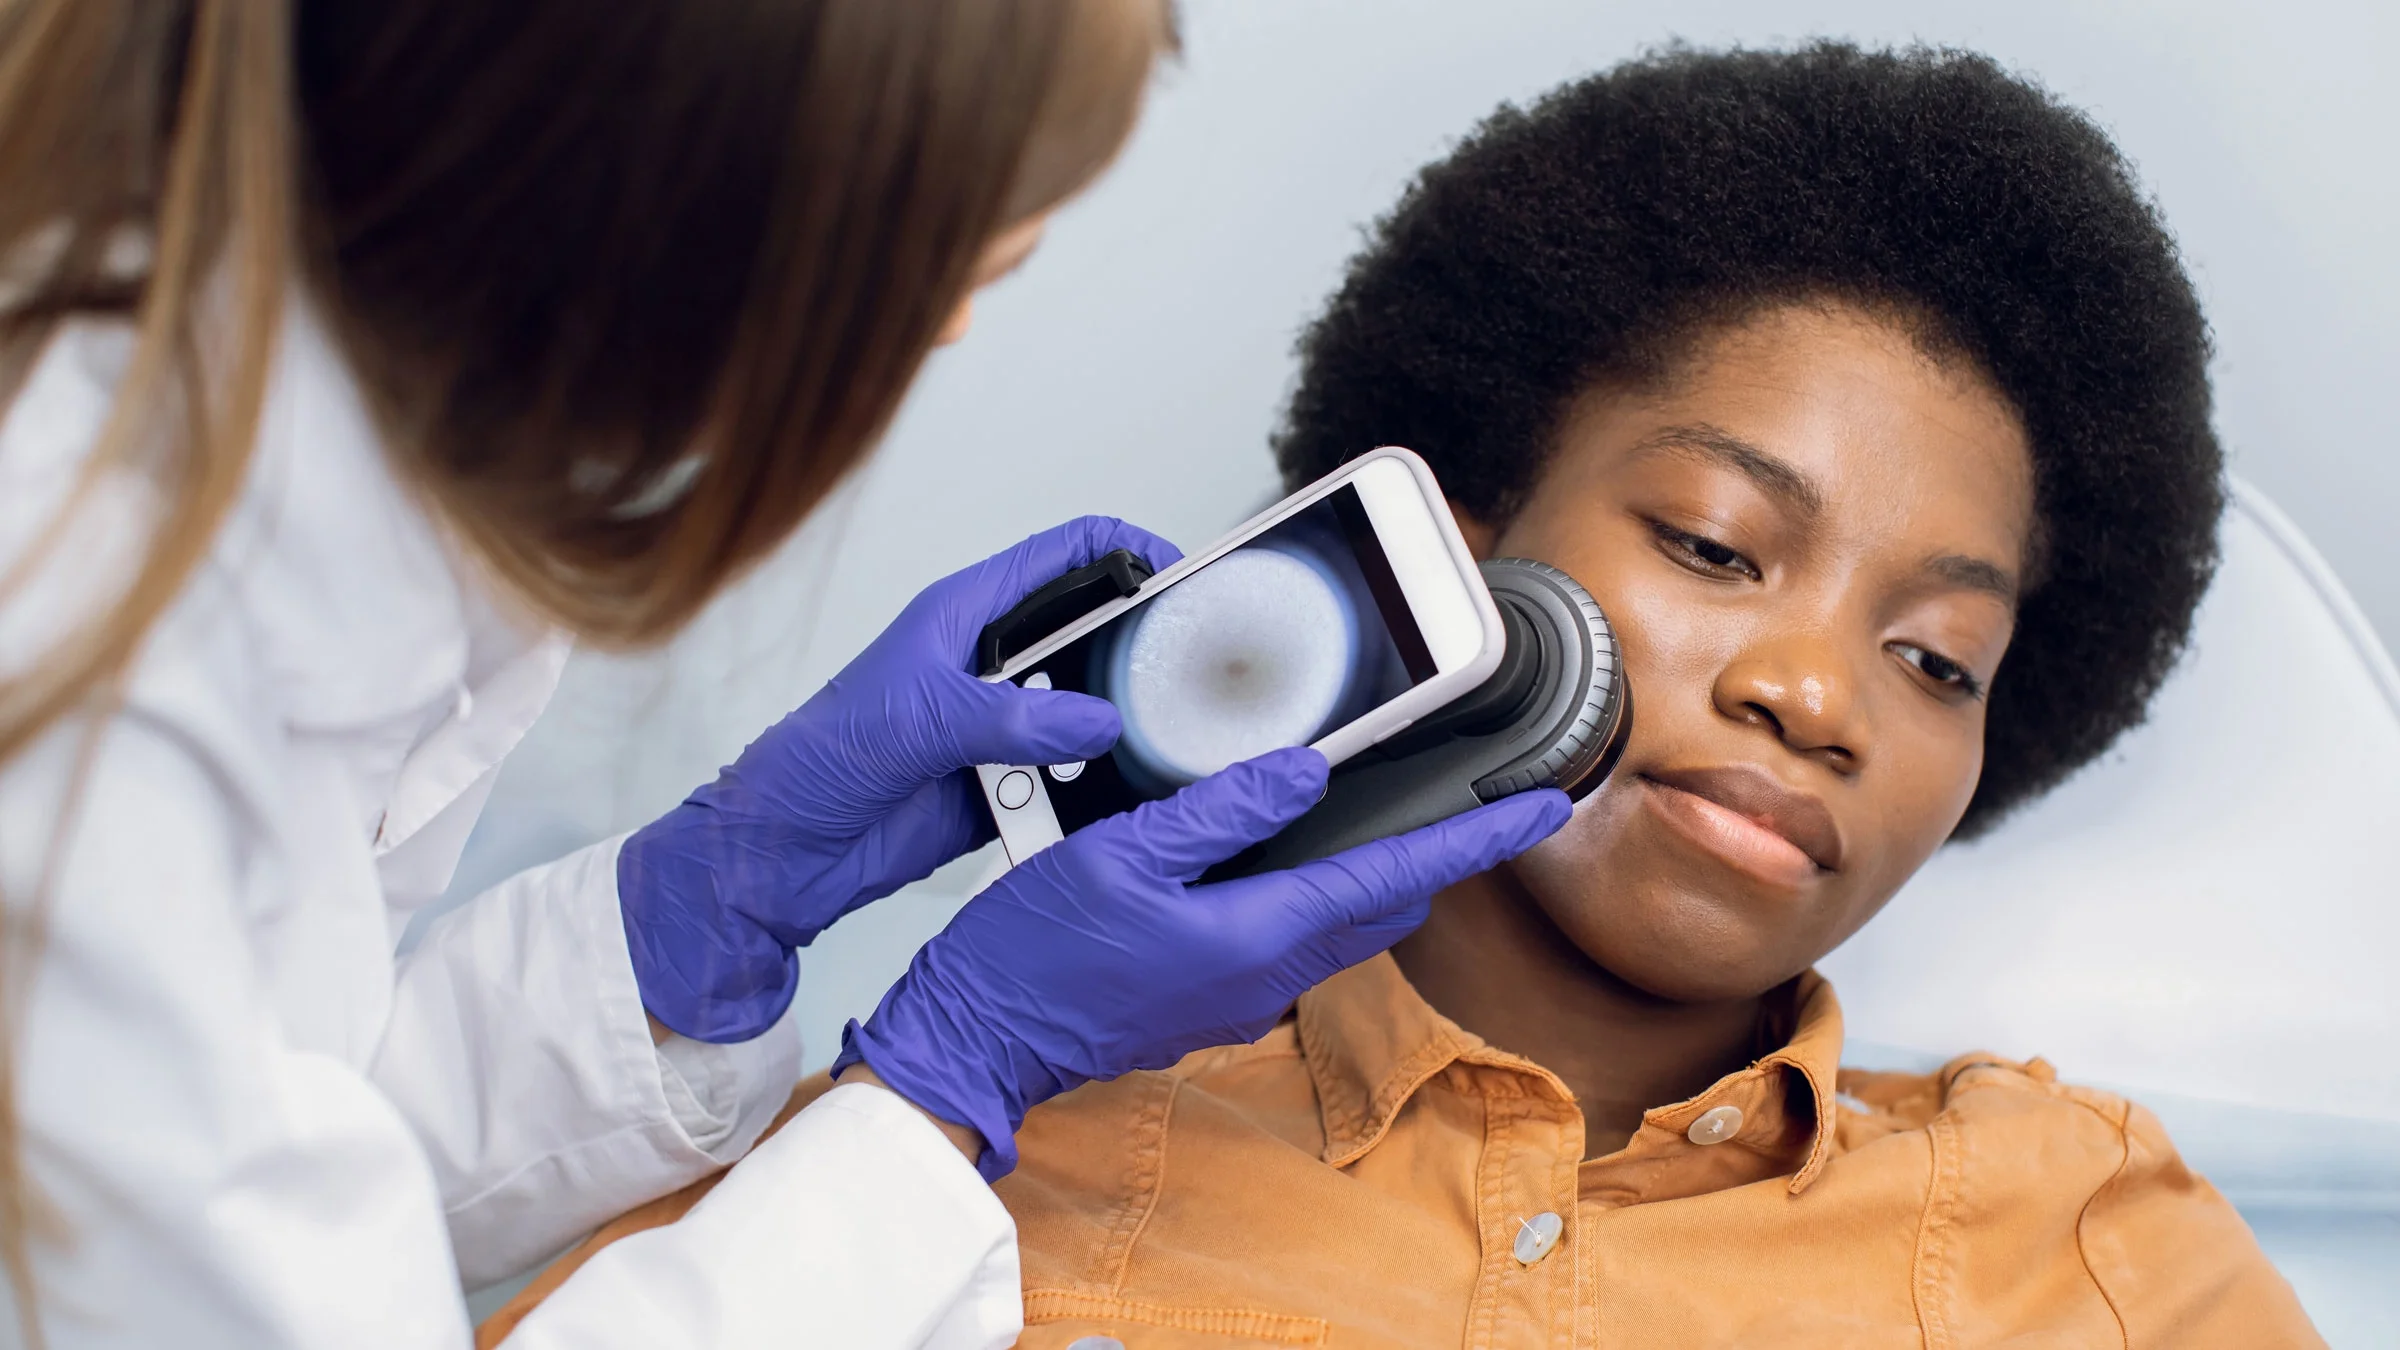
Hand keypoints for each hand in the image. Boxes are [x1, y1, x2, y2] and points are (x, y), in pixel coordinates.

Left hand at [619, 517, 1180, 1042]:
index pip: (1064, 556)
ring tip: (1157, 747)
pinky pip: (1073, 786)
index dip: (1126, 549)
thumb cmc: (818, 761)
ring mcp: (1004, 730)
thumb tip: (1099, 720)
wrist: (781, 858)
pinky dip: (1095, 795)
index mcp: (965, 616)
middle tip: (1188, 674)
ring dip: (1117, 735)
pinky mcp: (1008, 790)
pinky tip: (1116, 802)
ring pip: (1091, 717)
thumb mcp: (916, 720)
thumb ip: (1011, 716)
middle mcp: (992, 667)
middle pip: (1092, 638)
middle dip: (1138, 652)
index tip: (1181, 573)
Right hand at [832, 747, 1570, 1177]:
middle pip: (1384, 907)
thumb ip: (1219, 813)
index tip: (1540, 807)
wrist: (977, 1038)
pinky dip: (1307, 893)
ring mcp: (1241, 994)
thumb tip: (1303, 776)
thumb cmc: (1033, 953)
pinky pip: (1287, 938)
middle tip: (1469, 797)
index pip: (1399, 879)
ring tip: (1375, 811)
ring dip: (1370, 875)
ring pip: (1338, 924)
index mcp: (1259, 935)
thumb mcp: (1120, 856)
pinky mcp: (1212, 997)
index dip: (1476, 838)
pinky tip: (1270, 851)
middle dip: (1435, 855)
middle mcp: (1268, 974)